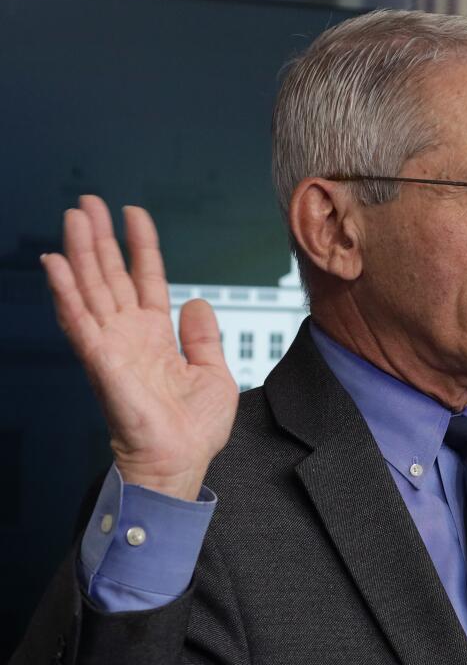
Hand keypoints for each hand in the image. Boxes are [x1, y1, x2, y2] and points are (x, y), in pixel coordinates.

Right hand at [41, 195, 237, 500]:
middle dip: (99, 238)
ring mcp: (112, 346)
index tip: (133, 213)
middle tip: (88, 202)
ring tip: (73, 218)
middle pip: (110, 275)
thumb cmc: (193, 430)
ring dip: (80, 253)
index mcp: (156, 336)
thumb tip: (199, 302)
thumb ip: (204, 336)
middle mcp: (130, 336)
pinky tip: (55, 265)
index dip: (140, 245)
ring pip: (91, 288)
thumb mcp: (214, 372)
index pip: (146, 278)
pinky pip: (79, 321)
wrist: (181, 462)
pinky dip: (66, 293)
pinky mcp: (101, 362)